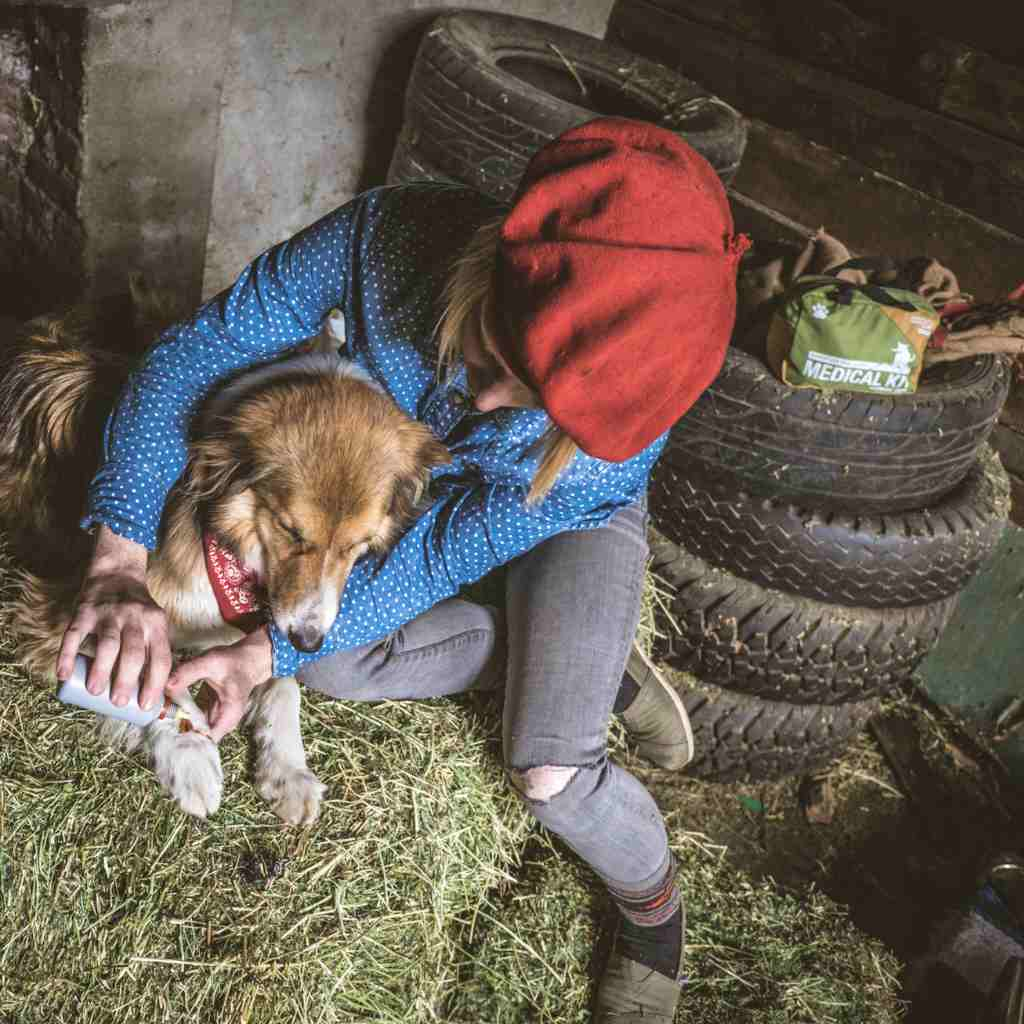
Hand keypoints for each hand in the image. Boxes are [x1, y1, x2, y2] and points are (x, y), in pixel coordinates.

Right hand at [56, 526, 170, 711]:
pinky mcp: (85, 611)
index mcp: (156, 625)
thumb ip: (153, 650)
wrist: (117, 573)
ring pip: (108, 644)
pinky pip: (75, 634)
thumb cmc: (137, 610)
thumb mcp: (154, 624)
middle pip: (134, 653)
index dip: (155, 684)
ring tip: (95, 691)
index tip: (146, 706)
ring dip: (101, 669)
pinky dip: (67, 655)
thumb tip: (151, 692)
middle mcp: (135, 619)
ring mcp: (110, 614)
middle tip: (119, 703)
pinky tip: (63, 674)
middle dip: (127, 680)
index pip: (161, 658)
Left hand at [165, 627, 273, 741]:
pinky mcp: (210, 716)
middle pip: (198, 740)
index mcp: (228, 715)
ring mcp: (217, 721)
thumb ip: (188, 672)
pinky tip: (167, 716)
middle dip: (176, 737)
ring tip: (157, 724)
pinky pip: (193, 725)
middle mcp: (224, 723)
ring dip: (176, 730)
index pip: (205, 740)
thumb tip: (164, 685)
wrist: (248, 660)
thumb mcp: (211, 662)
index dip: (185, 741)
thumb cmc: (233, 661)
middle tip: (154, 729)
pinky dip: (180, 722)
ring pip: (194, 734)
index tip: (164, 736)